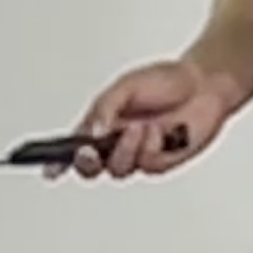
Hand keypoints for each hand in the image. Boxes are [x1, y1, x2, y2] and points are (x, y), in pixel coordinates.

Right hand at [56, 58, 238, 179]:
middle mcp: (115, 143)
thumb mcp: (126, 86)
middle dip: (86, 162)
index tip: (49, 172)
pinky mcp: (160, 162)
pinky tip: (162, 132)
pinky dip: (152, 148)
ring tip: (143, 128)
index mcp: (99, 123)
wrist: (204, 86)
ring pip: (117, 169)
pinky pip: (147, 166)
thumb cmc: (164, 81)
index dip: (57, 162)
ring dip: (127, 149)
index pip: (71, 146)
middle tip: (91, 151)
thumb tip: (93, 131)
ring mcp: (137, 155)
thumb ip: (106, 108)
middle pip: (89, 168)